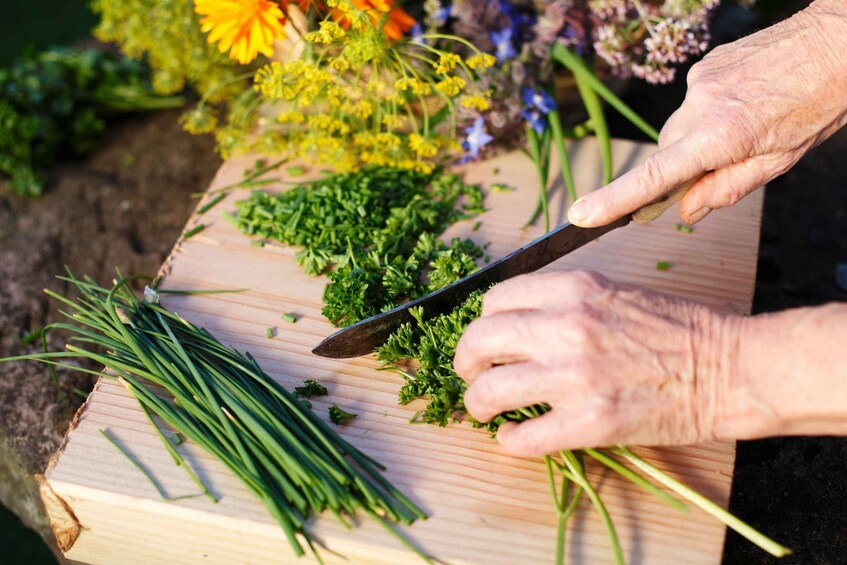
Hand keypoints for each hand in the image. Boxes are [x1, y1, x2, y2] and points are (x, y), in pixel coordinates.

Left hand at [453, 271, 737, 456]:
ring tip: (485, 409)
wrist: (726, 369)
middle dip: (464, 362)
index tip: (486, 340)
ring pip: (489, 391)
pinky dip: (508, 440)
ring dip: (477, 403)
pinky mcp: (588, 422)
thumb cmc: (676, 329)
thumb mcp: (612, 293)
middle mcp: (566, 326)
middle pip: (479, 341)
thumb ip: (562, 302)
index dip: (481, 323)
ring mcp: (575, 376)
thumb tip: (515, 324)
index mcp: (573, 289)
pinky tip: (513, 435)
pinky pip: (522, 437)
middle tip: (471, 375)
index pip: (494, 300)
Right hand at [567, 0, 846, 226]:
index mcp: (720, 138)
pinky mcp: (705, 64)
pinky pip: (694, 99)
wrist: (841, 39)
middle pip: (665, 151)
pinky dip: (709, 111)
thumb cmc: (820, 103)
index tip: (580, 216)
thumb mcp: (779, 162)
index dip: (613, 200)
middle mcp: (700, 106)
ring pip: (680, 126)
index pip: (653, 178)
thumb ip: (726, 189)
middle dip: (680, 166)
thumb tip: (686, 211)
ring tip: (746, 125)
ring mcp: (700, 81)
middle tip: (715, 170)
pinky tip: (744, 102)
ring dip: (698, 137)